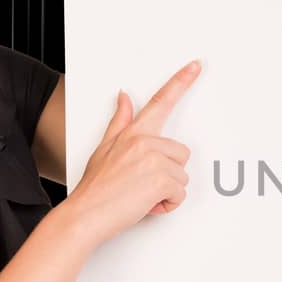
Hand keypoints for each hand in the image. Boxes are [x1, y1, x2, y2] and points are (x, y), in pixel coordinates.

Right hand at [65, 61, 201, 249]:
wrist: (85, 215)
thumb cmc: (95, 187)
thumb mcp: (104, 148)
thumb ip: (120, 122)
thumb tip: (125, 97)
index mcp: (133, 133)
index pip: (160, 101)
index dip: (181, 82)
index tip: (195, 66)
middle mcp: (145, 141)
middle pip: (181, 154)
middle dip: (167, 173)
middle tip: (142, 184)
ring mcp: (154, 159)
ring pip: (182, 175)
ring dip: (167, 191)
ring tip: (141, 195)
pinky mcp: (161, 178)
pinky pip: (181, 193)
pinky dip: (168, 204)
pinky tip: (147, 204)